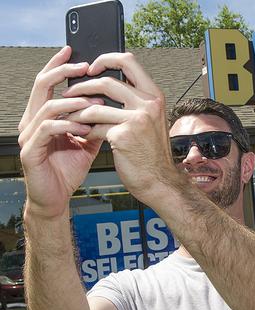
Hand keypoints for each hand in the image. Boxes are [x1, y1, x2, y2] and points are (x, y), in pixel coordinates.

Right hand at [18, 46, 103, 217]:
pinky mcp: (30, 151)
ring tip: (93, 102)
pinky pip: (48, 129)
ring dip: (73, 102)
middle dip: (63, 73)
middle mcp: (32, 121)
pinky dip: (68, 124)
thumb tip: (112, 102)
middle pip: (41, 86)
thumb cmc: (69, 168)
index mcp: (43, 116)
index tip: (74, 52)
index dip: (58, 66)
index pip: (48, 83)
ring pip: (47, 106)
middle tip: (84, 67)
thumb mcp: (87, 140)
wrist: (58, 197)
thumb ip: (94, 121)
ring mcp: (28, 136)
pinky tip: (84, 126)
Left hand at [63, 52, 178, 204]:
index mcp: (154, 96)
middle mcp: (148, 104)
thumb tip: (107, 85)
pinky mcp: (123, 136)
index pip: (128, 61)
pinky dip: (85, 131)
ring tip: (71, 117)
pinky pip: (95, 127)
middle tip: (70, 93)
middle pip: (106, 81)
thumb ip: (134, 101)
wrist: (159, 180)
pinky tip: (83, 136)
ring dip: (77, 112)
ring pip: (95, 106)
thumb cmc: (151, 153)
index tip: (91, 67)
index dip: (106, 59)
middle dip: (81, 87)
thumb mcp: (150, 120)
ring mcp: (137, 119)